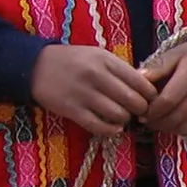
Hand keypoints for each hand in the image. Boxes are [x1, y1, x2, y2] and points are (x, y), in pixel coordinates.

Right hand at [30, 45, 153, 135]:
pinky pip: (99, 127)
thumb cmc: (73, 61)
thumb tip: (148, 88)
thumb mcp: (98, 56)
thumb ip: (121, 70)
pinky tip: (113, 127)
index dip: (151, 96)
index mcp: (106, 60)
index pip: (141, 82)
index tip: (150, 100)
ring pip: (119, 115)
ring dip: (125, 120)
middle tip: (138, 112)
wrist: (35, 66)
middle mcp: (96, 75)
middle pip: (133, 101)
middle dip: (140, 110)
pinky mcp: (71, 110)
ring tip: (122, 117)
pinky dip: (111, 130)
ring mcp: (83, 93)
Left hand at [144, 32, 186, 136]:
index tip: (141, 112)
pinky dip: (183, 131)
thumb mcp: (178, 53)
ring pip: (185, 127)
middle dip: (157, 123)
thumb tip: (136, 79)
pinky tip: (176, 123)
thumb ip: (158, 66)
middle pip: (175, 117)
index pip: (167, 101)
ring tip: (160, 122)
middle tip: (147, 121)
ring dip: (168, 129)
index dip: (152, 111)